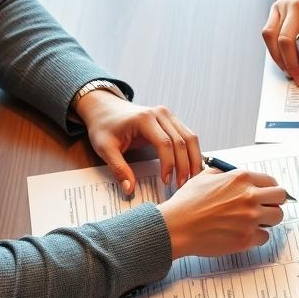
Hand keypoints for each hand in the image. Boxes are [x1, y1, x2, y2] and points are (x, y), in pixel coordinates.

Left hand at [75, 89, 201, 195]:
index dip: (169, 164)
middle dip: (185, 165)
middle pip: (181, 140)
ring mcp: (168, 115)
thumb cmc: (104, 126)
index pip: (165, 143)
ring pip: (190, 137)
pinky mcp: (171, 119)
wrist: (104, 108)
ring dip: (194, 158)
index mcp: (144, 119)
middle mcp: (160, 113)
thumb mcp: (105, 148)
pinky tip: (192, 165)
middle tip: (181, 184)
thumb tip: (129, 189)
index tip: (166, 181)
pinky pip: (187, 135)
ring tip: (192, 177)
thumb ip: (118, 168)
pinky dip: (192, 151)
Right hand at [156, 167, 288, 258]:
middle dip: (275, 203)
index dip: (270, 189)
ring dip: (268, 220)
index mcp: (241, 179)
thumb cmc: (187, 203)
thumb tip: (237, 176)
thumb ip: (226, 174)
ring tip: (255, 222)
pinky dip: (256, 237)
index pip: (272, 181)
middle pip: (281, 198)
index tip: (268, 195)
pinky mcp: (246, 238)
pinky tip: (244, 234)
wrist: (176, 227)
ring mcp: (250, 218)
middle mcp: (249, 196)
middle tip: (266, 208)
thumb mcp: (205, 176)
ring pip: (277, 218)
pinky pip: (264, 237)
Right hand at [265, 0, 298, 86]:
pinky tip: (280, 58)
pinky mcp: (276, 7)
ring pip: (273, 38)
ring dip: (280, 59)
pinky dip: (271, 47)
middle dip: (294, 66)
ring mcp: (284, 6)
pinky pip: (267, 30)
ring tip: (290, 73)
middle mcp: (298, 6)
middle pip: (288, 42)